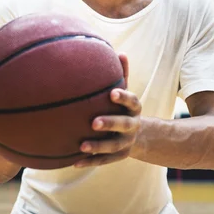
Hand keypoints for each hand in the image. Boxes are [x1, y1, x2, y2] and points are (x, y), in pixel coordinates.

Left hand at [74, 53, 141, 167]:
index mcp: (135, 108)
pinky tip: (74, 161)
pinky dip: (90, 161)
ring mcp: (126, 142)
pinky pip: (104, 160)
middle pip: (124, 125)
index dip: (123, 98)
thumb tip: (120, 52)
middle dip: (110, 123)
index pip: (132, 102)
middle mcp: (133, 125)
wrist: (139, 135)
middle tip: (94, 122)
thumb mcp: (125, 91)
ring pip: (113, 145)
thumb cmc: (123, 107)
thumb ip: (122, 75)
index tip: (111, 93)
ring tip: (82, 145)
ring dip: (98, 146)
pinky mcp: (119, 156)